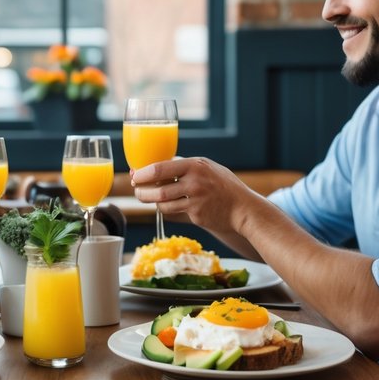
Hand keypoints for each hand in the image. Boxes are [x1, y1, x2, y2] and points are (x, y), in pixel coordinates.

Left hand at [131, 157, 262, 235]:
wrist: (243, 208)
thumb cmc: (223, 185)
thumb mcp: (207, 168)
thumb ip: (185, 166)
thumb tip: (156, 167)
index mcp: (195, 165)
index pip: (161, 168)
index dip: (143, 173)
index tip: (135, 175)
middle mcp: (195, 182)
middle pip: (158, 189)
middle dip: (142, 191)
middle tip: (136, 190)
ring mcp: (196, 200)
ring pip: (162, 203)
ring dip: (151, 201)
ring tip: (147, 197)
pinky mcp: (196, 215)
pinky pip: (173, 211)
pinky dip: (167, 208)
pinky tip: (167, 205)